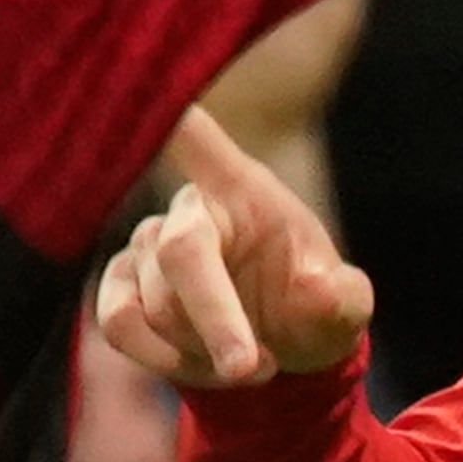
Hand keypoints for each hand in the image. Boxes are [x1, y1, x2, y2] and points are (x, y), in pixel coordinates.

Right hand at [96, 109, 378, 390]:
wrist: (280, 350)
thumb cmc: (312, 307)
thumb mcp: (344, 307)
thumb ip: (338, 298)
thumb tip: (317, 289)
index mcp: (240, 189)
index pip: (196, 137)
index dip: (165, 112)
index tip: (149, 92)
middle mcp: (185, 208)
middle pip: (180, 252)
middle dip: (216, 317)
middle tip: (253, 369)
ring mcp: (143, 248)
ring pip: (151, 304)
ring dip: (201, 352)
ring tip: (250, 366)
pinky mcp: (119, 289)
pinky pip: (118, 325)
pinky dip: (164, 361)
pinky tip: (202, 369)